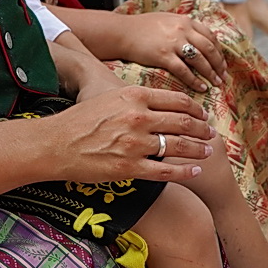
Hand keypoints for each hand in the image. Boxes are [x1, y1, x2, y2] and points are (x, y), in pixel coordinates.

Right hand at [44, 85, 214, 184]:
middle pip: (184, 122)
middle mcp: (139, 118)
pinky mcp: (130, 168)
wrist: (56, 143)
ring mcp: (135, 144)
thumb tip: (161, 102)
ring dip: (198, 149)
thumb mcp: (111, 97)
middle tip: (211, 134)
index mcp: (135, 96)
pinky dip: (186, 171)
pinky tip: (196, 171)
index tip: (203, 115)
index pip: (178, 101)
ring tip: (207, 151)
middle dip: (202, 129)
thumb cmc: (82, 119)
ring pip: (179, 146)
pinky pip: (166, 171)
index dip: (196, 109)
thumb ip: (137, 99)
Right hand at [113, 10, 226, 92]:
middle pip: (209, 48)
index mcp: (185, 21)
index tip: (222, 62)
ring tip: (216, 83)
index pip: (210, 36)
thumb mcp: (168, 20)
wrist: (122, 32)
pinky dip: (195, 80)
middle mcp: (182, 30)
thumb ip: (184, 27)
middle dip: (219, 64)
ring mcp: (173, 43)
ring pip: (200, 60)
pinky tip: (201, 87)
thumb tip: (199, 37)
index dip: (219, 51)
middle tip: (223, 76)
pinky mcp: (163, 56)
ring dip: (211, 73)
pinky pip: (184, 70)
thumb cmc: (142, 27)